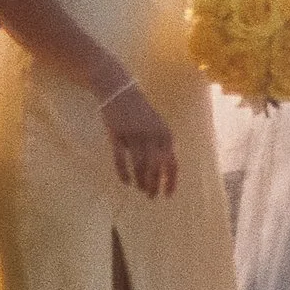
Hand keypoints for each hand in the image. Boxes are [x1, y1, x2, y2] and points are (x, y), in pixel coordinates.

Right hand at [99, 80, 178, 197]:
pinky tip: (126, 182)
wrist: (120, 92)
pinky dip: (124, 173)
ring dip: (140, 181)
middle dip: (154, 185)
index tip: (167, 195)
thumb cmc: (141, 112)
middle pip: (155, 168)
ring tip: (140, 189)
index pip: (172, 164)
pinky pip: (121, 159)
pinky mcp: (117, 135)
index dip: (170, 181)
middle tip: (151, 196)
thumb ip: (162, 146)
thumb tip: (164, 172)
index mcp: (166, 135)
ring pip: (139, 166)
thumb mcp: (158, 127)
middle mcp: (152, 136)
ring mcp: (134, 135)